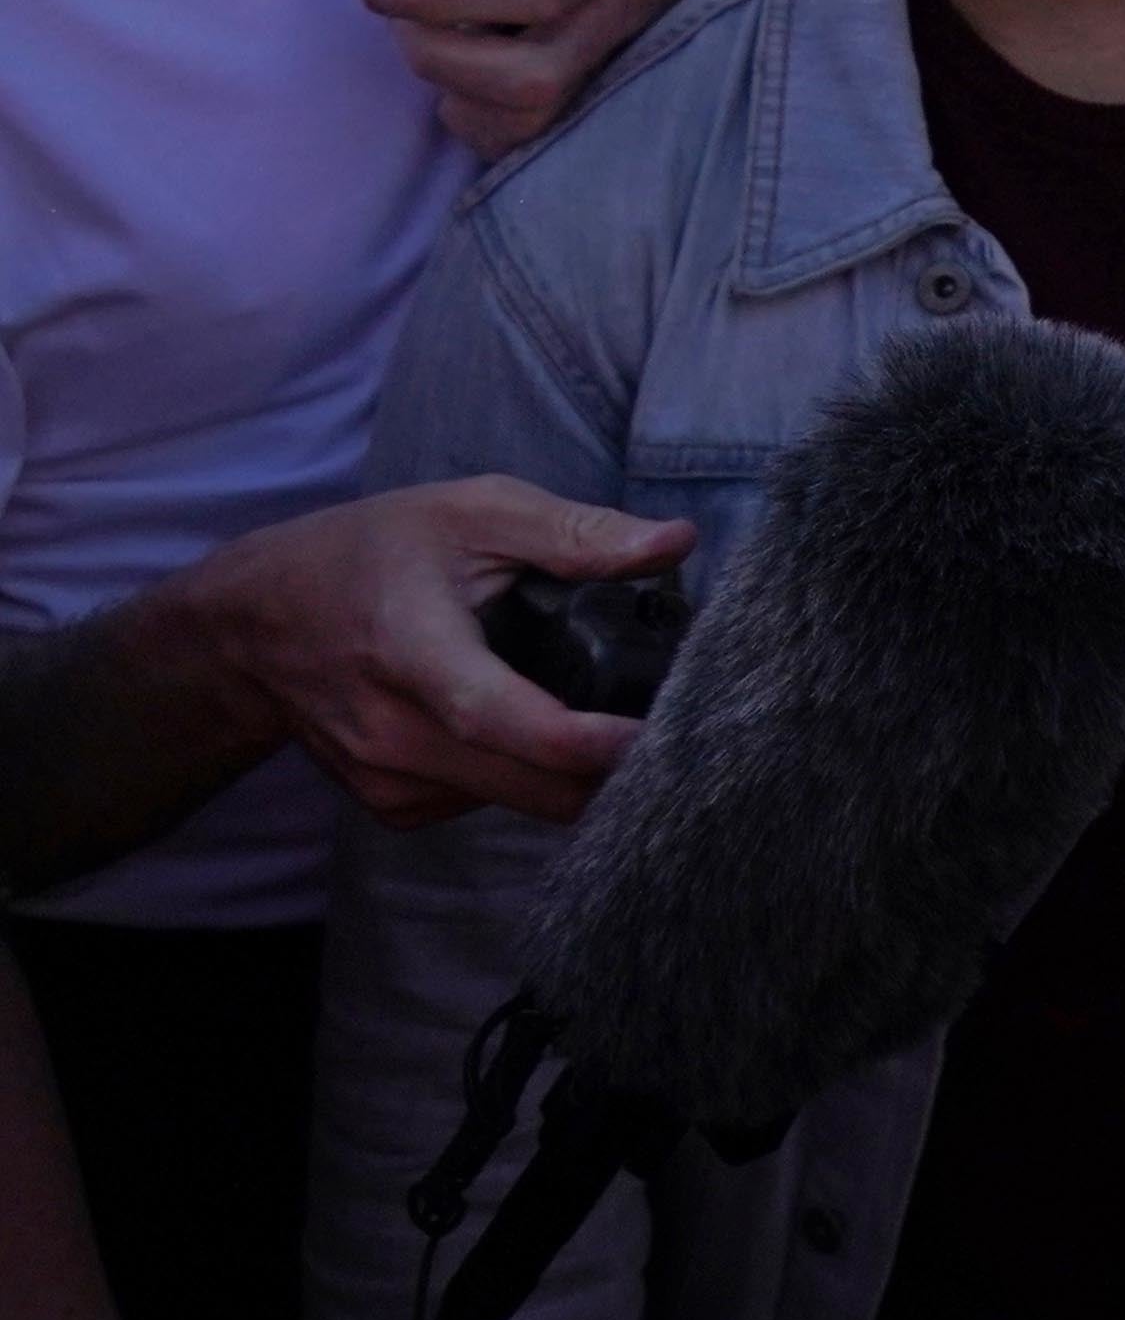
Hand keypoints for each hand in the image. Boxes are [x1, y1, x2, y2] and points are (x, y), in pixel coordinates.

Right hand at [146, 480, 692, 829]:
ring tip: (607, 712)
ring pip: (517, 804)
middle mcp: (392, 733)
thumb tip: (675, 541)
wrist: (253, 627)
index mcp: (412, 650)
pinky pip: (487, 806)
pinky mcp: (391, 807)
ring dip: (574, 775)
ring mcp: (387, 780)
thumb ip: (574, 532)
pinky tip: (532, 727)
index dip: (582, 742)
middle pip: (527, 785)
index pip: (501, 720)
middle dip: (611, 768)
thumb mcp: (470, 512)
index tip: (650, 738)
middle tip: (674, 724)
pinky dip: (527, 777)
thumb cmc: (368, 553)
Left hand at [364, 0, 754, 153]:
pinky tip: (462, 82)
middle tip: (403, 23)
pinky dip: (474, 121)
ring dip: (454, 91)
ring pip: (530, 118)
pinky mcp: (595, 106)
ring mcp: (613, 73)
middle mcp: (619, 19)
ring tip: (431, 47)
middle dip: (442, 56)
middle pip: (531, 74)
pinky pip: (526, 142)